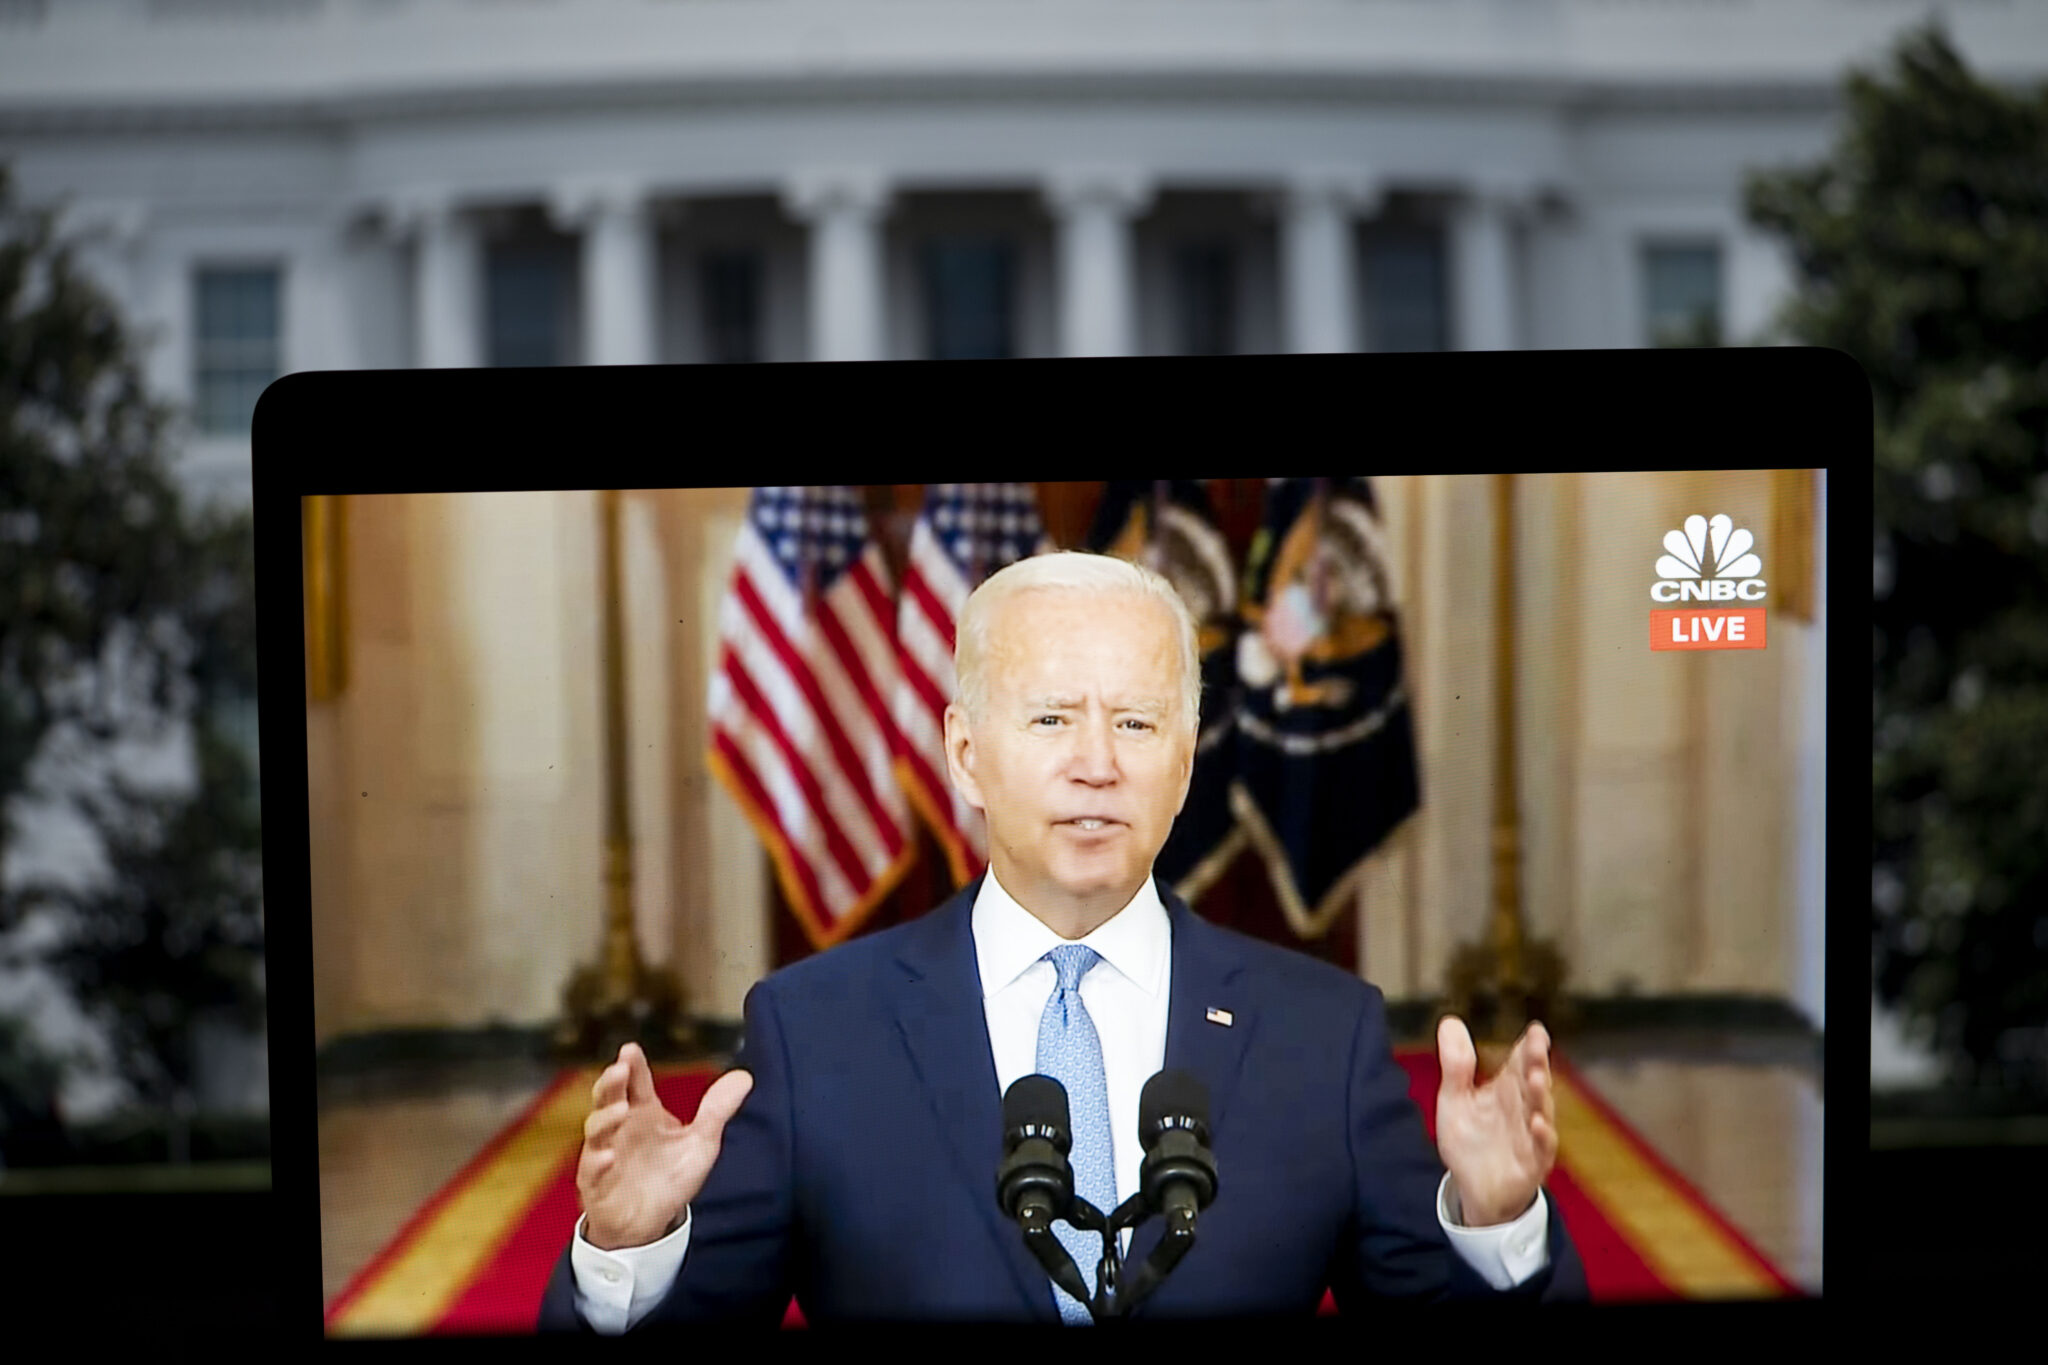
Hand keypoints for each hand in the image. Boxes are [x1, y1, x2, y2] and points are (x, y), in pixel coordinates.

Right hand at [577, 1042, 754, 1250]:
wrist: (650, 1223)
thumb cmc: (670, 1176)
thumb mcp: (700, 1142)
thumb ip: (717, 1110)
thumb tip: (744, 1076)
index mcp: (643, 1111)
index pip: (635, 1082)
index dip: (632, 1065)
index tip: (631, 1049)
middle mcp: (620, 1127)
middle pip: (608, 1097)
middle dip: (611, 1082)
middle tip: (620, 1069)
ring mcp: (604, 1152)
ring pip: (597, 1129)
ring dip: (606, 1118)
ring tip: (622, 1109)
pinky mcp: (597, 1183)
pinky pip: (592, 1170)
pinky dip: (598, 1162)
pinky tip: (609, 1156)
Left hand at [1433, 1017, 1556, 1227]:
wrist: (1473, 1190)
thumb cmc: (1470, 1141)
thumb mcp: (1455, 1099)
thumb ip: (1456, 1065)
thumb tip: (1450, 1020)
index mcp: (1507, 1090)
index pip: (1520, 1062)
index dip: (1529, 1046)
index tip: (1536, 1030)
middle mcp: (1523, 1109)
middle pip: (1533, 1081)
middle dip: (1537, 1062)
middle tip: (1537, 1044)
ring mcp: (1530, 1137)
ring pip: (1541, 1111)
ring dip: (1541, 1094)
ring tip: (1537, 1076)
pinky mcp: (1532, 1165)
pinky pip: (1542, 1149)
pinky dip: (1542, 1136)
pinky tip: (1537, 1123)